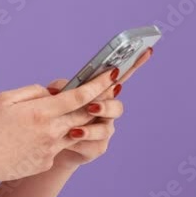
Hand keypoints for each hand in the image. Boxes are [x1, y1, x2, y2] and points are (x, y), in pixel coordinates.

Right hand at [0, 62, 120, 185]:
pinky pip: (57, 145)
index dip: (98, 84)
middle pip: (84, 114)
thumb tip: (51, 92)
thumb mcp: (4, 99)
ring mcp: (50, 149)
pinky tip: (34, 136)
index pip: (78, 96)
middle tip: (109, 90)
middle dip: (98, 101)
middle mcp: (51, 131)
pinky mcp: (46, 162)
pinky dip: (55, 136)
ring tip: (72, 111)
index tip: (112, 75)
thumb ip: (32, 92)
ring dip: (80, 120)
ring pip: (75, 131)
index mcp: (40, 112)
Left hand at [45, 48, 154, 168]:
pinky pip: (94, 144)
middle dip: (105, 106)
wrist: (49, 144)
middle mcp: (105, 110)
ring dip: (90, 128)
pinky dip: (81, 140)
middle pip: (116, 105)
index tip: (147, 49)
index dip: (134, 64)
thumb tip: (57, 89)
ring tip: (74, 130)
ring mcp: (104, 129)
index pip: (117, 77)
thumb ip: (59, 88)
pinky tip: (70, 138)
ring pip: (106, 128)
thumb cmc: (55, 115)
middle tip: (91, 107)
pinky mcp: (97, 147)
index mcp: (98, 93)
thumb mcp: (54, 97)